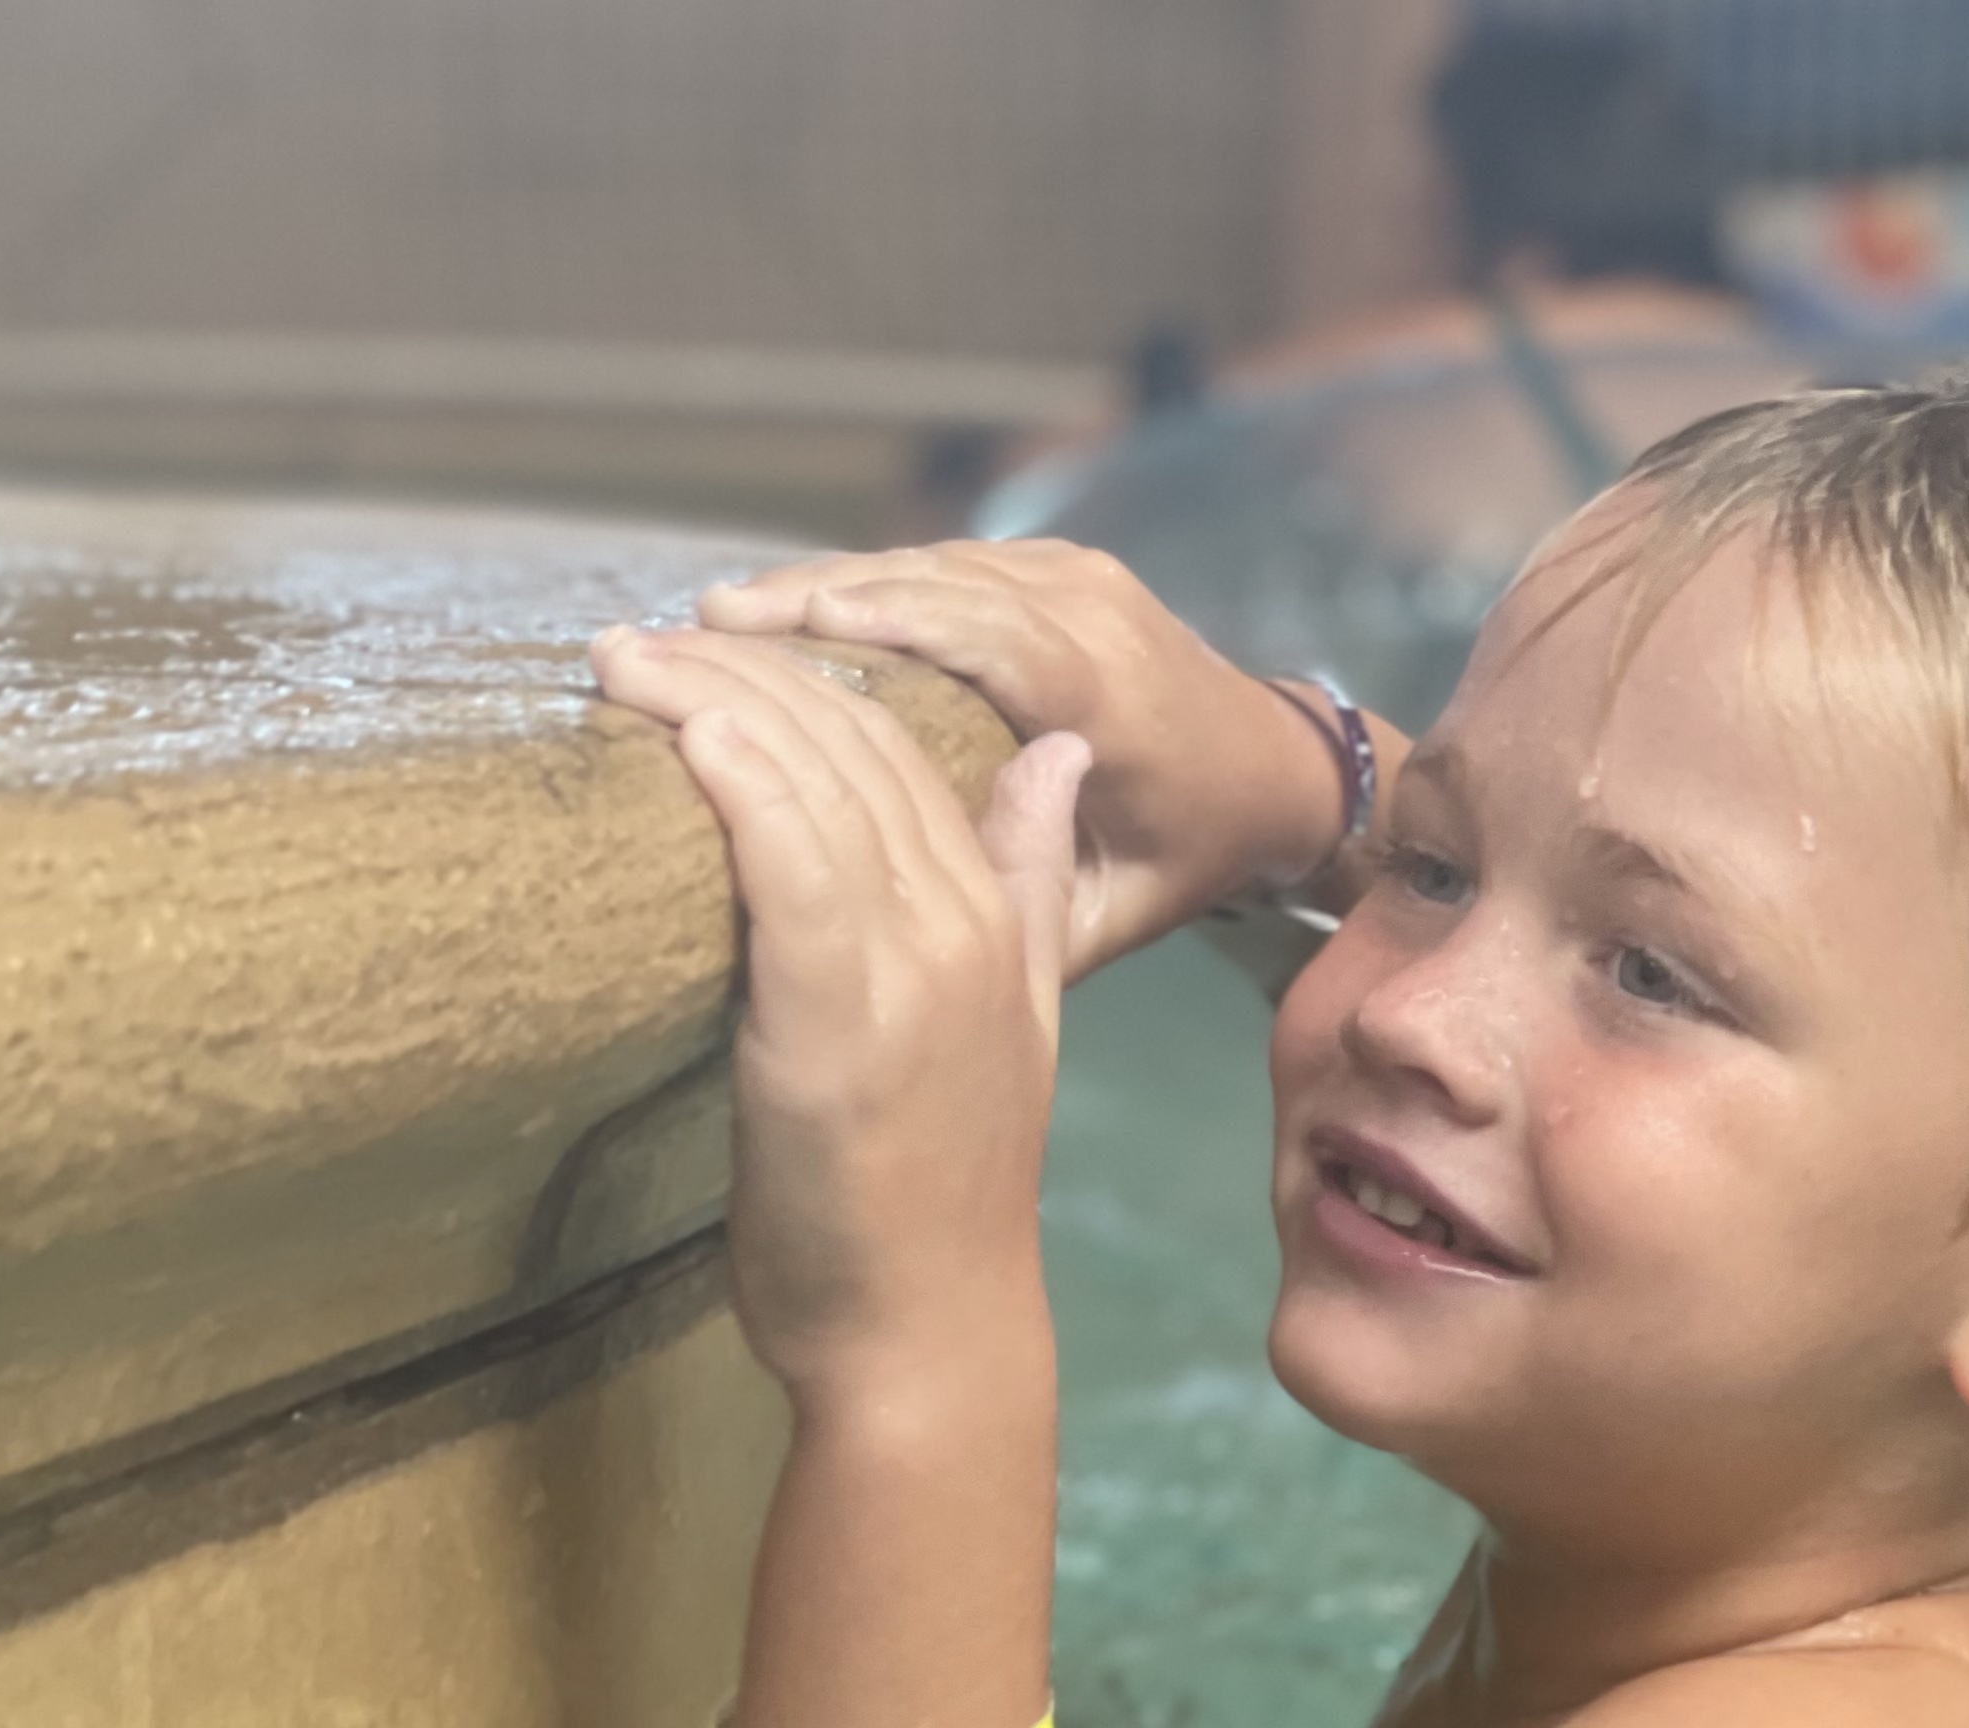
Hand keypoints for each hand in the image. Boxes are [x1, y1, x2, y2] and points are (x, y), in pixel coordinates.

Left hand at [591, 626, 1086, 1398]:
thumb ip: (1023, 888)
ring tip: (622, 658)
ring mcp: (910, 971)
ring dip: (713, 700)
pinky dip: (741, 780)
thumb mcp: (1007, 1031)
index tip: (707, 647)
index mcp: (995, 925)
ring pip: (817, 784)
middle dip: (742, 668)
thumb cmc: (934, 1209)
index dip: (809, 680)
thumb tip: (1050, 760)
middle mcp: (962, 929)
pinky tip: (689, 727)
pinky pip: (792, 864)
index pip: (908, 751)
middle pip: (854, 747)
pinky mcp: (839, 1022)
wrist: (931, 1335)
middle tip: (634, 638)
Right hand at [689, 540, 1373, 977]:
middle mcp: (1088, 613)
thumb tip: (916, 922)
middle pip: (929, 583)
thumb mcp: (1114, 913)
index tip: (763, 632)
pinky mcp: (1056, 566)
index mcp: (1102, 696)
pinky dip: (868, 583)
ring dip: (822, 584)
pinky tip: (789, 607)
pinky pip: (946, 564)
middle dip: (807, 599)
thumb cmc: (1186, 860)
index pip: (975, 636)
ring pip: (927, 564)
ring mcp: (1073, 576)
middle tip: (694, 623)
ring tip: (717, 613)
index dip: (870, 625)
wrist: (1274, 772)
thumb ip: (1028, 908)